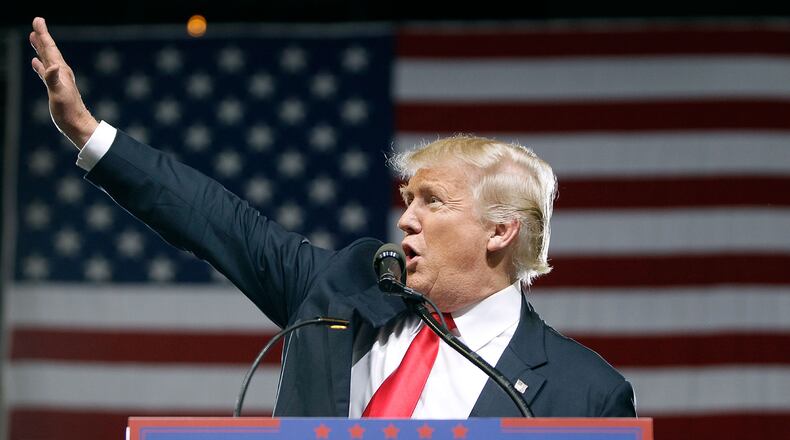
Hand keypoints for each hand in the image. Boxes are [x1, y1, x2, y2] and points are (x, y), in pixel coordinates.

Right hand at [30, 17, 97, 148]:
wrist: (77, 125)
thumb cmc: (68, 112)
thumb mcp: (59, 95)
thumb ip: (53, 80)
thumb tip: (51, 66)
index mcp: (60, 71)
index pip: (50, 48)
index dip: (43, 34)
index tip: (38, 20)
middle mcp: (61, 73)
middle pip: (49, 50)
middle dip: (42, 37)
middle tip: (37, 22)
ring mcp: (58, 80)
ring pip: (47, 59)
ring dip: (40, 48)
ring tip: (34, 38)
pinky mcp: (56, 88)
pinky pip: (45, 71)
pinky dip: (40, 64)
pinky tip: (36, 62)